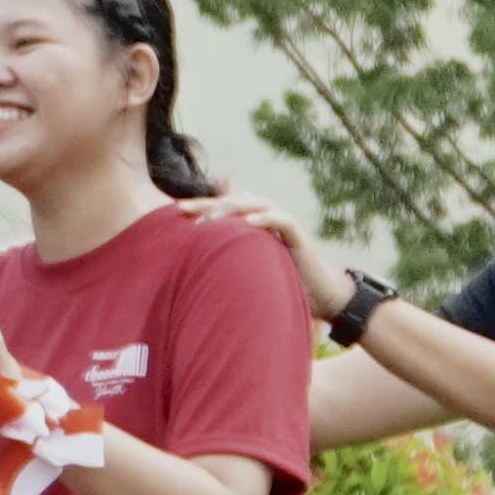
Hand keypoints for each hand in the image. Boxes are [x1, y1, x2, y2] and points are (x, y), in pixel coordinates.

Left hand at [190, 189, 345, 315]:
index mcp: (250, 222)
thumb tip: (195, 261)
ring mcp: (281, 222)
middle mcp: (264, 217)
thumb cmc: (278, 280)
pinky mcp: (298, 234)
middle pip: (233, 201)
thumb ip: (226, 258)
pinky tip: (250, 222)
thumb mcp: (247, 268)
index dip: (200, 206)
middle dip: (208, 203)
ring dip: (233, 208)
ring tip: (212, 216)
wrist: (318, 293)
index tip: (175, 209)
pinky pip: (281, 220)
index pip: (222, 207)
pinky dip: (265, 218)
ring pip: (255, 204)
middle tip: (184, 209)